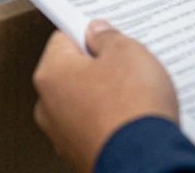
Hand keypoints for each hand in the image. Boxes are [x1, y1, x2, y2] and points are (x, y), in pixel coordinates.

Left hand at [33, 20, 178, 172]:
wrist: (146, 160)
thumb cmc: (131, 108)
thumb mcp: (126, 51)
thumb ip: (107, 36)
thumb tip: (98, 33)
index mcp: (50, 74)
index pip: (63, 39)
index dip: (89, 33)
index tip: (106, 34)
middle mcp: (48, 106)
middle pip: (74, 72)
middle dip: (100, 67)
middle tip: (127, 66)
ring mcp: (64, 134)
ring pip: (85, 101)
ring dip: (107, 96)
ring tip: (136, 95)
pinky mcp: (82, 153)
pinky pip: (96, 126)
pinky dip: (111, 121)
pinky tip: (133, 118)